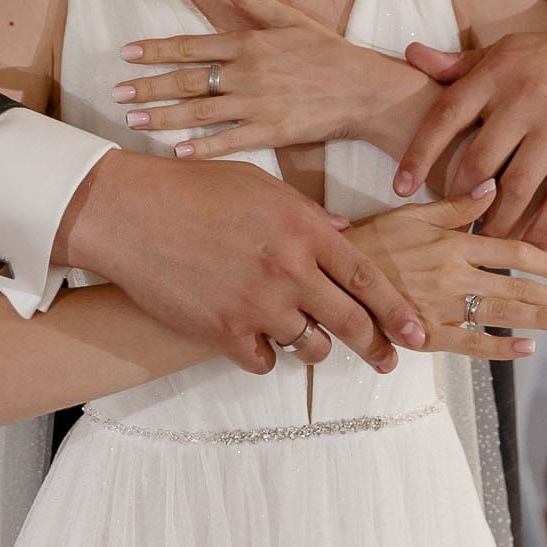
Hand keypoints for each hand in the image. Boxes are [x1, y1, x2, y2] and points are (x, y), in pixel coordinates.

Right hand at [57, 150, 428, 376]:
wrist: (128, 212)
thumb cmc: (192, 189)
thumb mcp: (260, 184)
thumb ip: (309, 214)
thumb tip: (345, 235)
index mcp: (303, 228)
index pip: (368, 278)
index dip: (398, 311)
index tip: (418, 333)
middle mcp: (288, 269)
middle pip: (350, 322)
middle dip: (376, 346)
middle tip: (387, 360)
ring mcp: (256, 304)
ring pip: (309, 346)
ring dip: (312, 345)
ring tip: (304, 337)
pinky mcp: (222, 331)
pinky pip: (264, 361)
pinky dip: (265, 354)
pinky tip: (255, 340)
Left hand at [114, 0, 398, 156]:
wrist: (365, 89)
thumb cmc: (328, 51)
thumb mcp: (290, 18)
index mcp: (249, 44)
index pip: (191, 45)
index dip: (156, 50)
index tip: (127, 54)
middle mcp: (247, 74)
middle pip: (187, 81)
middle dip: (148, 87)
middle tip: (116, 93)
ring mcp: (257, 105)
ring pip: (200, 113)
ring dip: (164, 117)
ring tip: (133, 120)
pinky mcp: (271, 132)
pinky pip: (229, 142)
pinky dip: (203, 149)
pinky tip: (177, 153)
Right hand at [345, 194, 546, 359]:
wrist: (328, 277)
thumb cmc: (367, 242)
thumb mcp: (409, 214)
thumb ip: (453, 205)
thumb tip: (490, 185)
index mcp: (453, 244)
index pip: (514, 251)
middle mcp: (453, 276)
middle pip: (518, 288)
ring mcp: (441, 307)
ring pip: (502, 316)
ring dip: (542, 321)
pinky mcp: (425, 335)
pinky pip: (471, 345)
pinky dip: (500, 349)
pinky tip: (526, 349)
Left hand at [394, 11, 546, 248]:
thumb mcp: (505, 51)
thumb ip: (458, 63)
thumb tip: (411, 55)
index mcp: (496, 73)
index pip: (445, 117)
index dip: (418, 155)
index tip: (400, 189)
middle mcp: (524, 98)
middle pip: (478, 161)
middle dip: (458, 199)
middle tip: (446, 225)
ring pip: (516, 189)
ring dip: (495, 223)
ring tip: (483, 242)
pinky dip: (544, 231)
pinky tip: (531, 248)